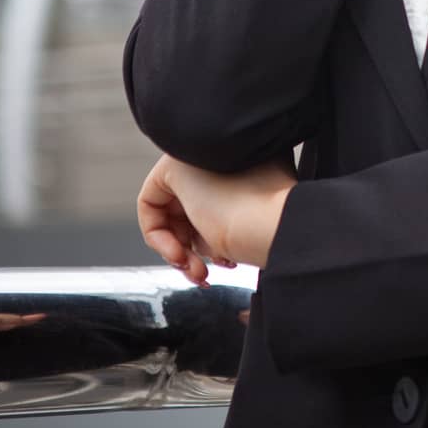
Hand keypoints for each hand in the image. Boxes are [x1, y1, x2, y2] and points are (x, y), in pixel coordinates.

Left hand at [136, 151, 296, 285]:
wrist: (277, 225)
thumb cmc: (274, 228)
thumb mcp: (254, 217)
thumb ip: (231, 212)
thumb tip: (207, 236)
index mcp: (247, 159)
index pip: (213, 202)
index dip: (211, 240)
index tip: (224, 262)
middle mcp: (220, 153)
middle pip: (190, 207)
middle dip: (195, 249)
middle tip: (204, 273)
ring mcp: (198, 155)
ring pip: (173, 211)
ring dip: (181, 251)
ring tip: (199, 272)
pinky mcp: (173, 166)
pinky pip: (149, 204)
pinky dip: (159, 239)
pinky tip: (181, 257)